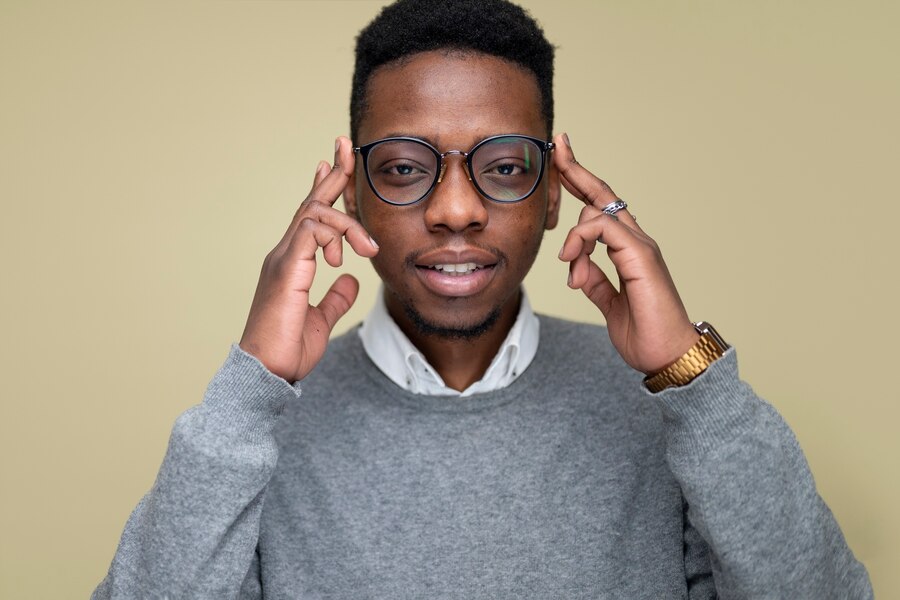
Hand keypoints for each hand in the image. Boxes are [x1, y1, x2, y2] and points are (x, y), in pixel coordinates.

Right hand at [239, 137, 378, 382]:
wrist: (267, 373)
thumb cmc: (287, 350)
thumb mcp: (321, 320)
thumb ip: (335, 298)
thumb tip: (351, 281)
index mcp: (293, 263)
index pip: (311, 217)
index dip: (325, 189)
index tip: (335, 163)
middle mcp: (285, 254)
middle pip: (311, 202)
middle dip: (332, 173)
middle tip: (346, 145)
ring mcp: (283, 259)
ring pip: (314, 213)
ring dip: (348, 222)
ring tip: (369, 250)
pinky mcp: (286, 269)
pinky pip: (311, 231)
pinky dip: (334, 233)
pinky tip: (347, 254)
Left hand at [553, 133, 697, 374]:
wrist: (667, 356)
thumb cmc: (645, 333)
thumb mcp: (606, 304)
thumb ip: (593, 281)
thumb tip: (575, 268)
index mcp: (628, 250)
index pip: (600, 208)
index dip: (580, 182)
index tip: (561, 159)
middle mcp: (636, 242)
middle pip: (602, 195)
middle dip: (577, 169)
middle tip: (558, 144)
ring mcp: (641, 247)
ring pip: (599, 211)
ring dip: (573, 234)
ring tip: (567, 266)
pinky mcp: (642, 257)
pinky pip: (606, 229)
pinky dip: (583, 240)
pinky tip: (572, 261)